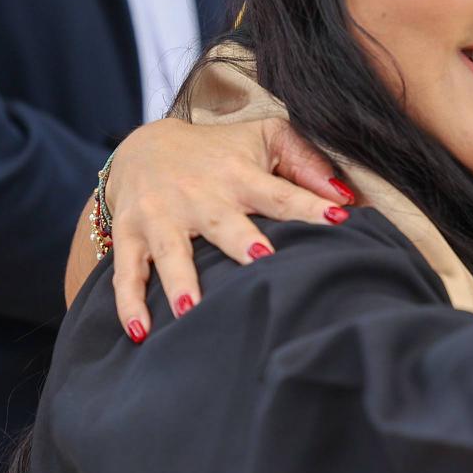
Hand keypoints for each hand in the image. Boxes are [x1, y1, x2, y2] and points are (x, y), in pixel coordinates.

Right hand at [105, 118, 348, 340]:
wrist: (143, 146)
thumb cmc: (220, 151)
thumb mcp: (265, 139)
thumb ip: (307, 162)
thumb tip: (346, 196)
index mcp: (240, 176)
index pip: (281, 194)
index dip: (310, 205)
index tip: (341, 218)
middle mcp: (201, 197)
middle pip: (225, 223)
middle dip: (243, 242)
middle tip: (264, 260)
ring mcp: (162, 217)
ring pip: (172, 251)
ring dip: (181, 280)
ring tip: (191, 310)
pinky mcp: (130, 234)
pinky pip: (126, 272)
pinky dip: (129, 303)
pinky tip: (139, 332)